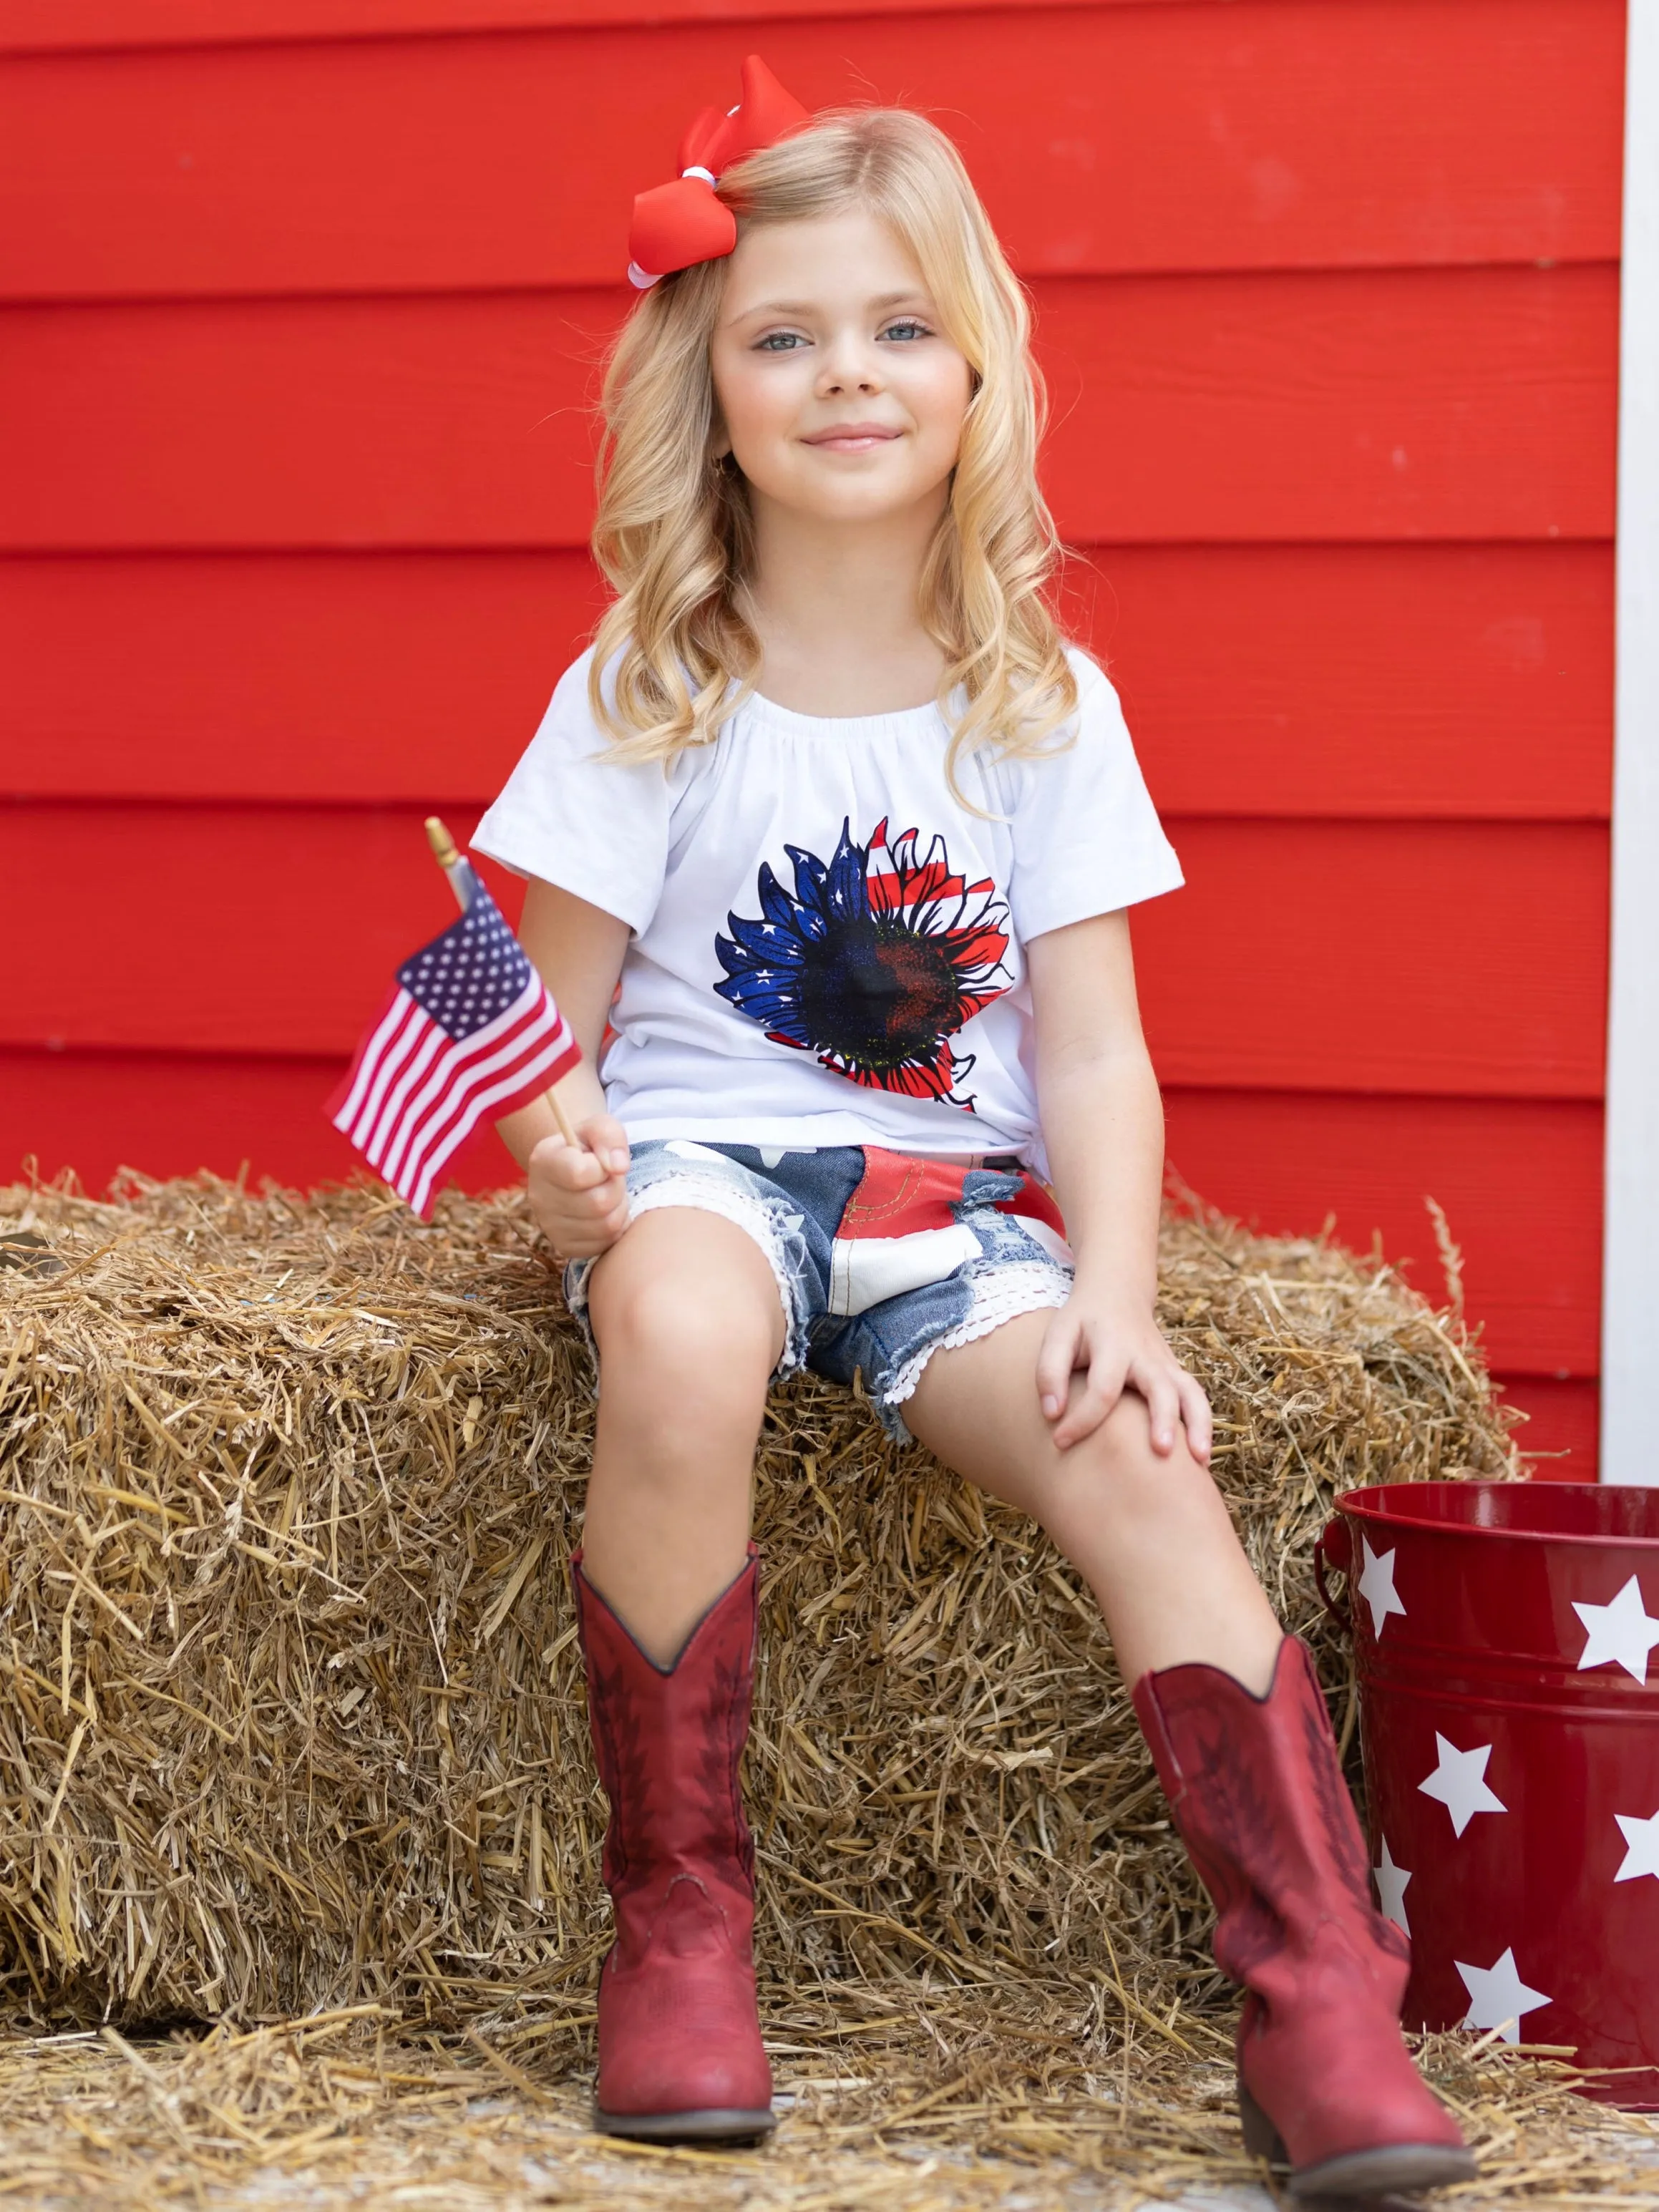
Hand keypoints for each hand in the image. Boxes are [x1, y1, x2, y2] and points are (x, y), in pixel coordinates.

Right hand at [527, 1114, 631, 1260]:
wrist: (576, 1170)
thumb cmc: (590, 1146)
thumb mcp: (601, 1127)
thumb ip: (610, 1136)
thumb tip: (618, 1167)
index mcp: (543, 1161)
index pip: (580, 1173)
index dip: (602, 1167)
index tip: (600, 1161)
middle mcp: (539, 1196)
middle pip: (598, 1203)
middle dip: (616, 1188)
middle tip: (609, 1179)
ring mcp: (549, 1225)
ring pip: (606, 1226)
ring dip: (619, 1208)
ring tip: (607, 1193)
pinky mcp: (564, 1246)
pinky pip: (605, 1243)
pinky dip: (615, 1229)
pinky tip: (604, 1212)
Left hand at [1035, 1289, 1212, 1459]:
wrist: (1118, 1292)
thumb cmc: (1082, 1321)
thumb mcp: (1058, 1335)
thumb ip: (1049, 1372)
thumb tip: (1052, 1413)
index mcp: (1113, 1345)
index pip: (1102, 1388)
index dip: (1082, 1420)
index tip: (1060, 1441)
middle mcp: (1146, 1356)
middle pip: (1161, 1387)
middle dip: (1162, 1419)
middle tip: (1160, 1452)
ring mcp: (1166, 1365)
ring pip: (1191, 1393)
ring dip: (1199, 1426)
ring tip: (1199, 1461)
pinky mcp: (1175, 1375)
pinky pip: (1196, 1399)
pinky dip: (1204, 1426)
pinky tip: (1200, 1459)